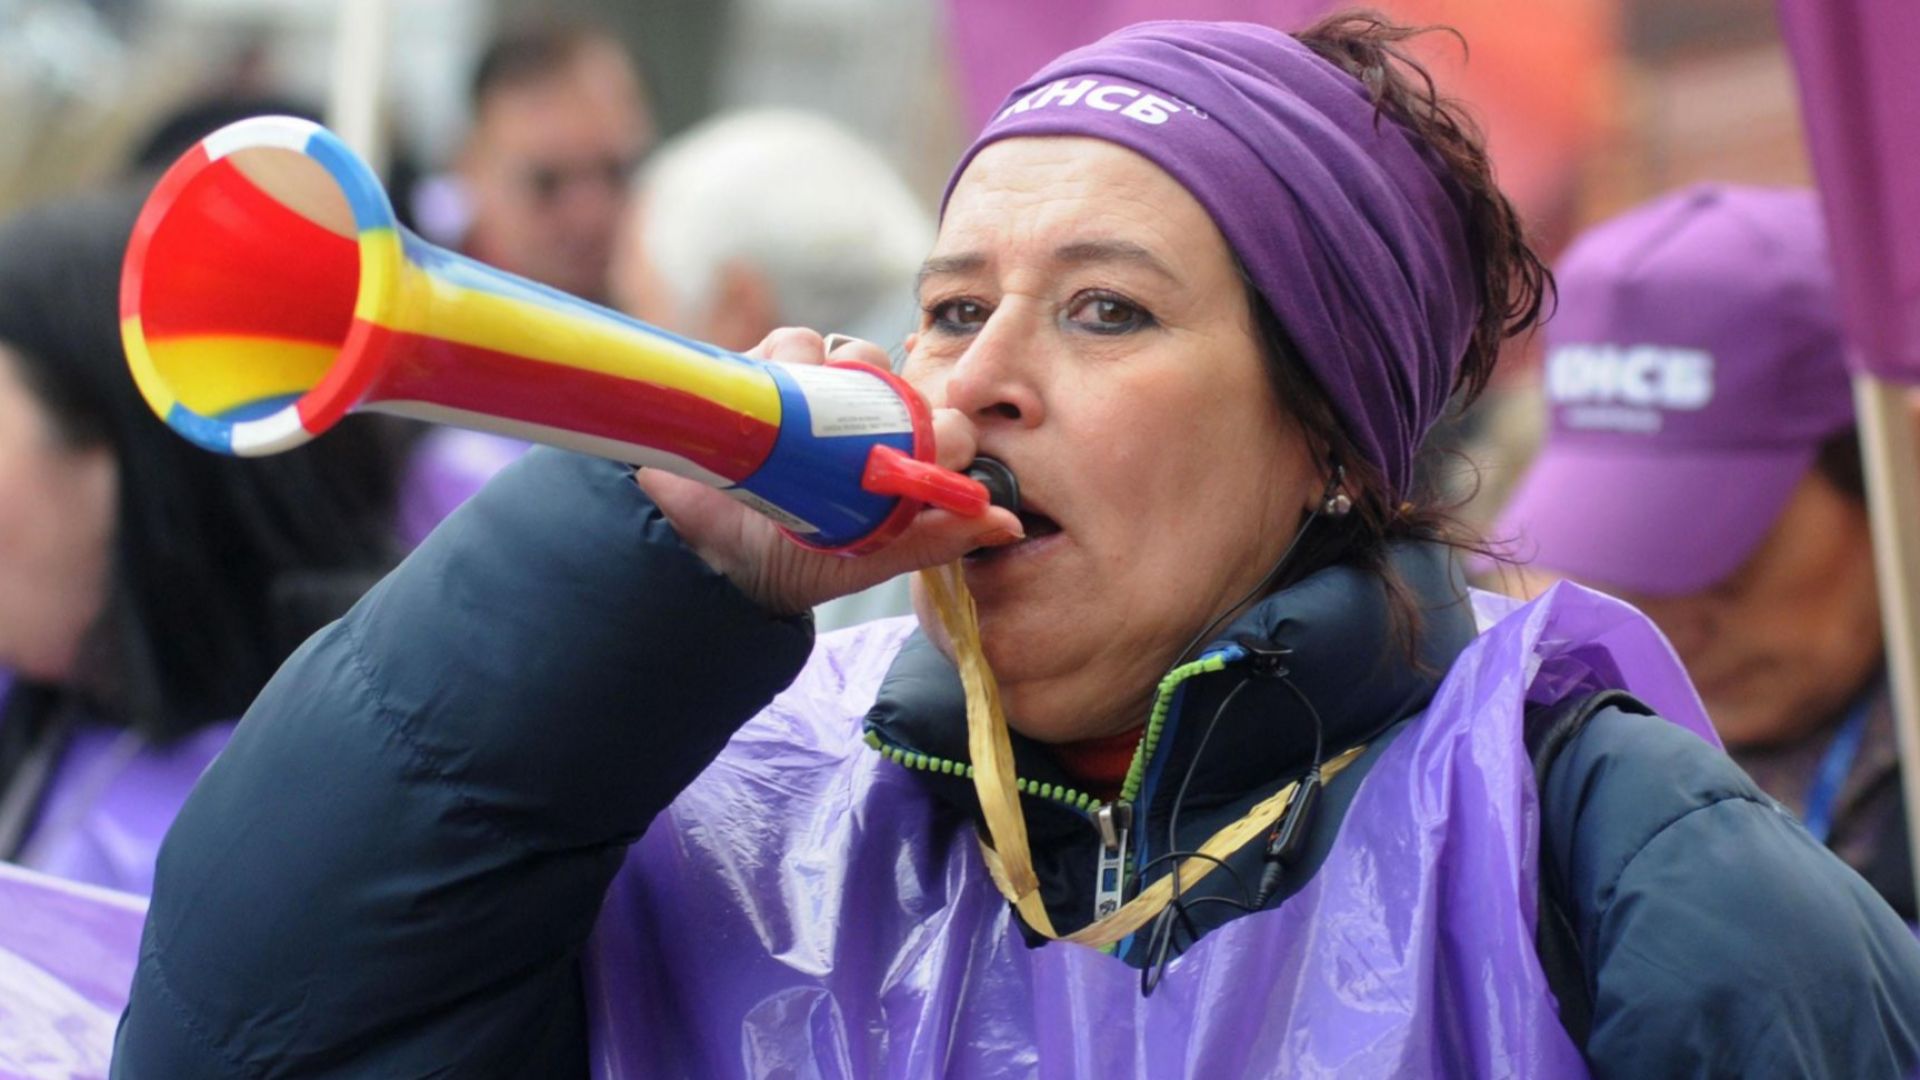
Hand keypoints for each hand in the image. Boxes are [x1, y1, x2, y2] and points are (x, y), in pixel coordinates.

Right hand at [634, 329, 1023, 614]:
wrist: (706, 557)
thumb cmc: (792, 562)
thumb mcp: (872, 556)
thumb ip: (939, 539)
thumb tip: (1008, 522)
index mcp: (888, 457)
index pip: (937, 416)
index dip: (946, 421)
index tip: (940, 442)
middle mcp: (852, 419)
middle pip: (893, 375)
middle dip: (891, 391)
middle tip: (873, 430)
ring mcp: (808, 393)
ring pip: (849, 351)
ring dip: (840, 374)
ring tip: (814, 423)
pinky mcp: (763, 375)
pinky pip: (795, 342)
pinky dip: (792, 357)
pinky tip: (777, 394)